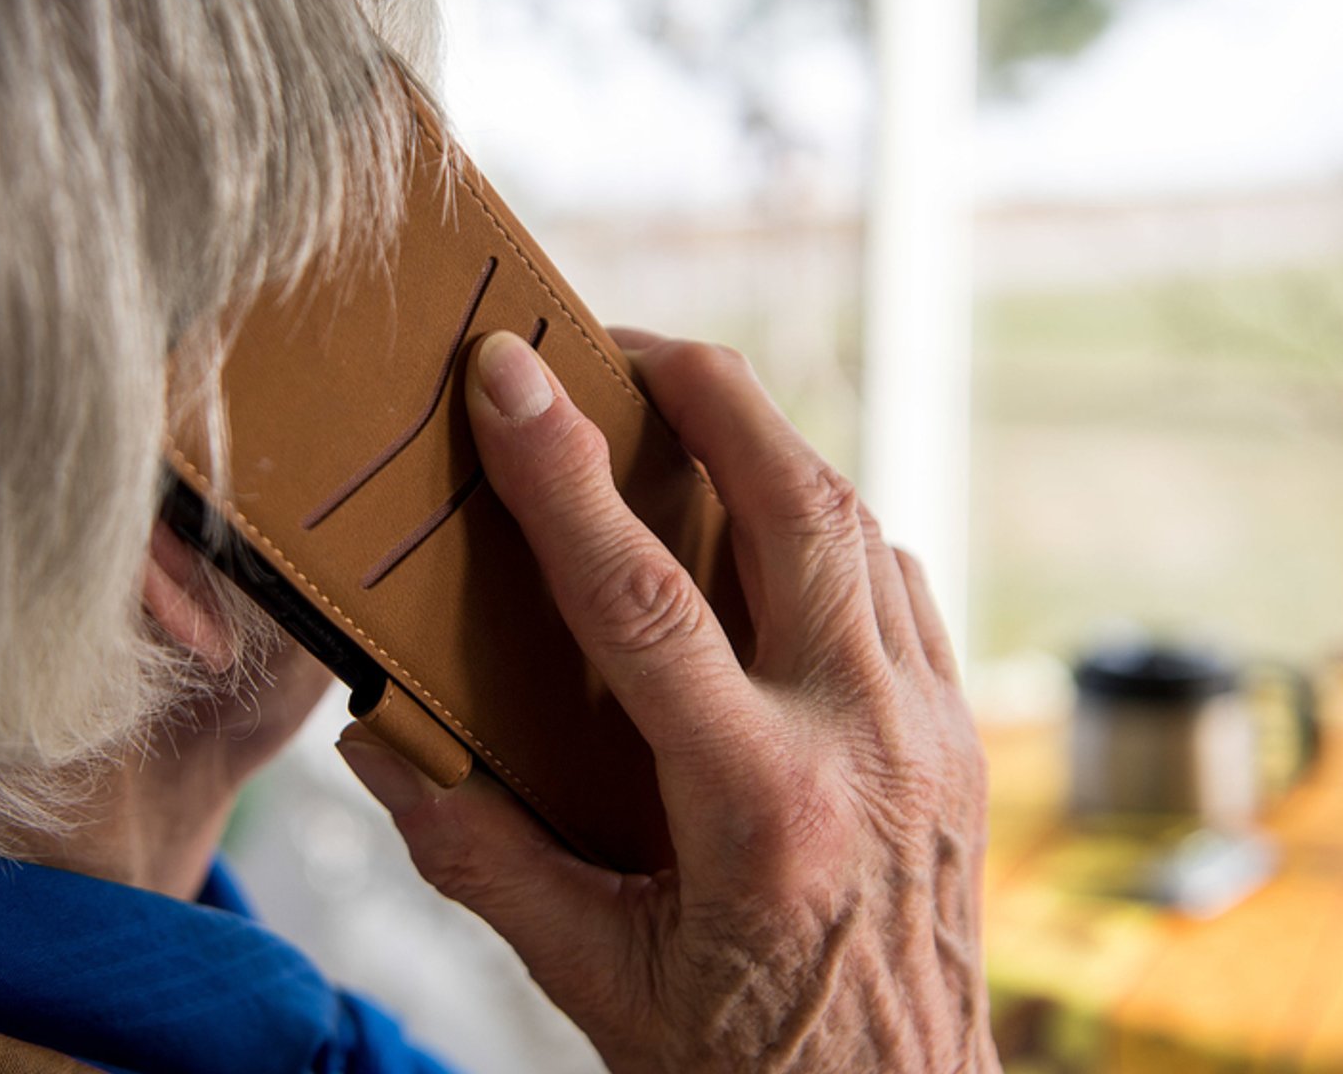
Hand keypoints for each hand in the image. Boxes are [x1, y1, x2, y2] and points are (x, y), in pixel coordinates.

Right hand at [338, 329, 995, 1072]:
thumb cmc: (748, 1070)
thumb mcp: (594, 982)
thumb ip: (483, 858)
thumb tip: (383, 746)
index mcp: (759, 807)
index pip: (642, 597)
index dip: (561, 471)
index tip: (505, 372)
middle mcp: (864, 743)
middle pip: (797, 505)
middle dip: (710, 392)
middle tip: (622, 342)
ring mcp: (930, 731)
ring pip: (862, 526)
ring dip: (774, 446)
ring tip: (689, 411)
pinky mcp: (960, 737)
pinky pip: (901, 584)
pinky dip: (835, 526)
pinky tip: (776, 526)